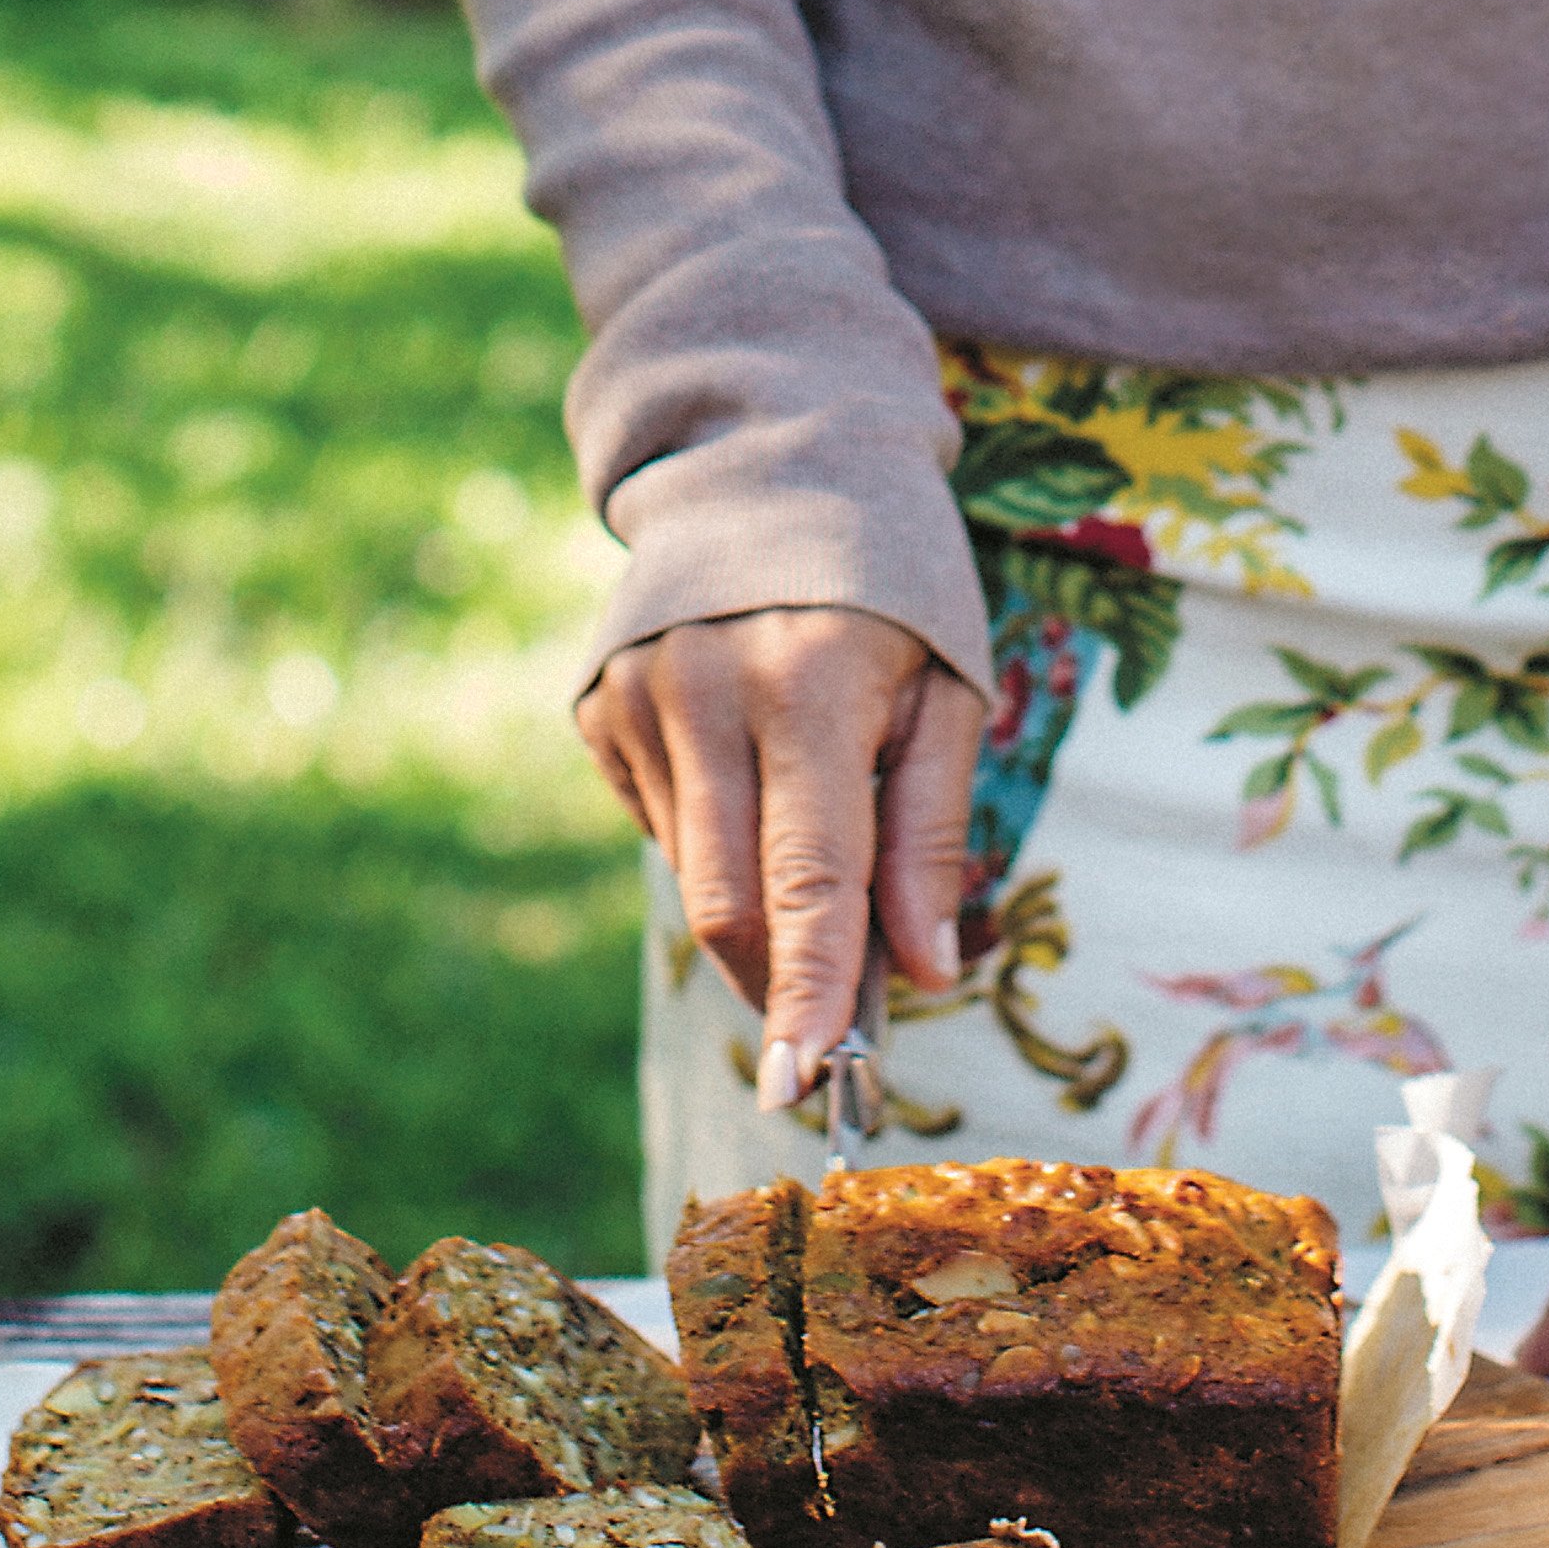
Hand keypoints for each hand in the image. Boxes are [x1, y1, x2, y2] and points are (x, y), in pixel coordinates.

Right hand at [572, 608, 985, 1110]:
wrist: (770, 456)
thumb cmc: (892, 582)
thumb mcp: (949, 690)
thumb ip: (931, 836)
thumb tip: (927, 974)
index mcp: (808, 683)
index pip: (809, 879)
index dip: (808, 994)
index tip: (805, 1091)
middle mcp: (705, 691)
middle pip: (730, 904)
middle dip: (780, 985)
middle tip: (832, 1030)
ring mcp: (638, 697)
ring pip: (692, 877)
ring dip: (757, 910)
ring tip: (813, 837)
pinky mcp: (599, 708)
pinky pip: (662, 826)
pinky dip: (716, 841)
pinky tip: (752, 770)